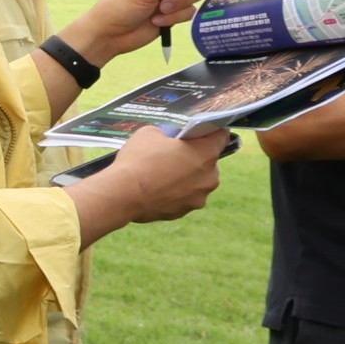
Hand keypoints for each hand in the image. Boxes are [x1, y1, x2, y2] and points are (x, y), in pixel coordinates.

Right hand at [70, 123, 230, 239]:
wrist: (123, 194)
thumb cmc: (139, 159)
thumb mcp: (151, 133)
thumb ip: (167, 135)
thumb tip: (167, 140)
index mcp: (207, 153)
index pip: (221, 136)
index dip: (210, 132)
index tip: (198, 133)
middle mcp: (210, 176)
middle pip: (209, 162)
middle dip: (194, 158)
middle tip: (172, 155)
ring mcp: (199, 197)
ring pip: (197, 182)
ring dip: (186, 178)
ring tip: (162, 175)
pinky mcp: (185, 211)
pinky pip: (184, 198)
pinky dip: (174, 193)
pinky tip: (156, 189)